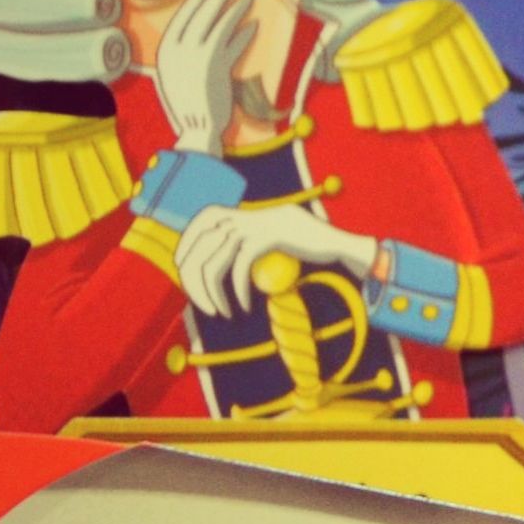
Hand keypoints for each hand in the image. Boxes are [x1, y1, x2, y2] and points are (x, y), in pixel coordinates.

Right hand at [150, 0, 256, 153]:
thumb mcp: (173, 71)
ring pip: (220, 26)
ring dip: (235, 9)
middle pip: (202, 14)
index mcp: (166, 49)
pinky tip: (254, 25)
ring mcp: (198, 58)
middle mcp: (180, 50)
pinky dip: (244, 34)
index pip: (184, 15)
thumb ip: (180, 49)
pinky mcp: (218, 69)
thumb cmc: (186, 100)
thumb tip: (195, 25)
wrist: (195, 127)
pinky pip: (234, 46)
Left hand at [174, 200, 373, 317]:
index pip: (201, 221)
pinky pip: (241, 267)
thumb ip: (245, 244)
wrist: (340, 245)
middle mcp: (246, 213)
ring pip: (216, 261)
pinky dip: (239, 291)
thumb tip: (214, 263)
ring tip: (223, 313)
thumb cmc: (307, 248)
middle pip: (200, 245)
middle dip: (194, 281)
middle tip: (204, 307)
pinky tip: (245, 306)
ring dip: (214, 293)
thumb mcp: (271, 241)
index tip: (183, 273)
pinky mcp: (270, 236)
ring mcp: (257, 223)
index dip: (186, 245)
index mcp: (244, 211)